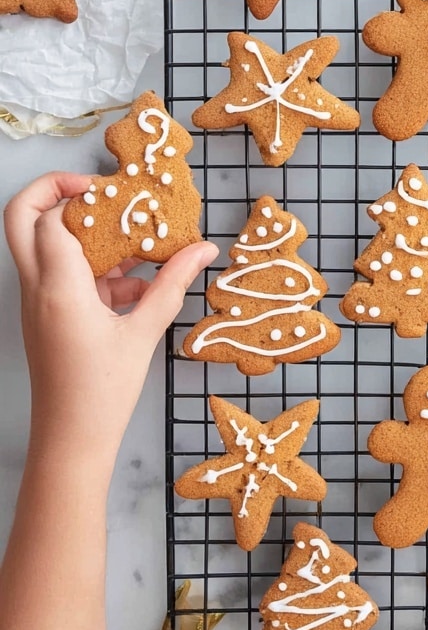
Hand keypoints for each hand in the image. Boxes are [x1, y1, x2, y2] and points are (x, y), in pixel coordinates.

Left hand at [4, 172, 216, 454]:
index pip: (52, 219)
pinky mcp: (48, 316)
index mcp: (58, 288)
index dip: (81, 197)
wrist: (71, 440)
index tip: (119, 194)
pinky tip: (140, 283)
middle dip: (52, 191)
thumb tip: (204, 249)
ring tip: (133, 238)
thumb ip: (174, 284)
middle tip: (95, 190)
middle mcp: (37, 288)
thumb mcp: (144, 333)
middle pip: (20, 217)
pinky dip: (96, 269)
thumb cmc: (102, 392)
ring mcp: (38, 302)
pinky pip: (64, 275)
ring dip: (83, 232)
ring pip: (44, 245)